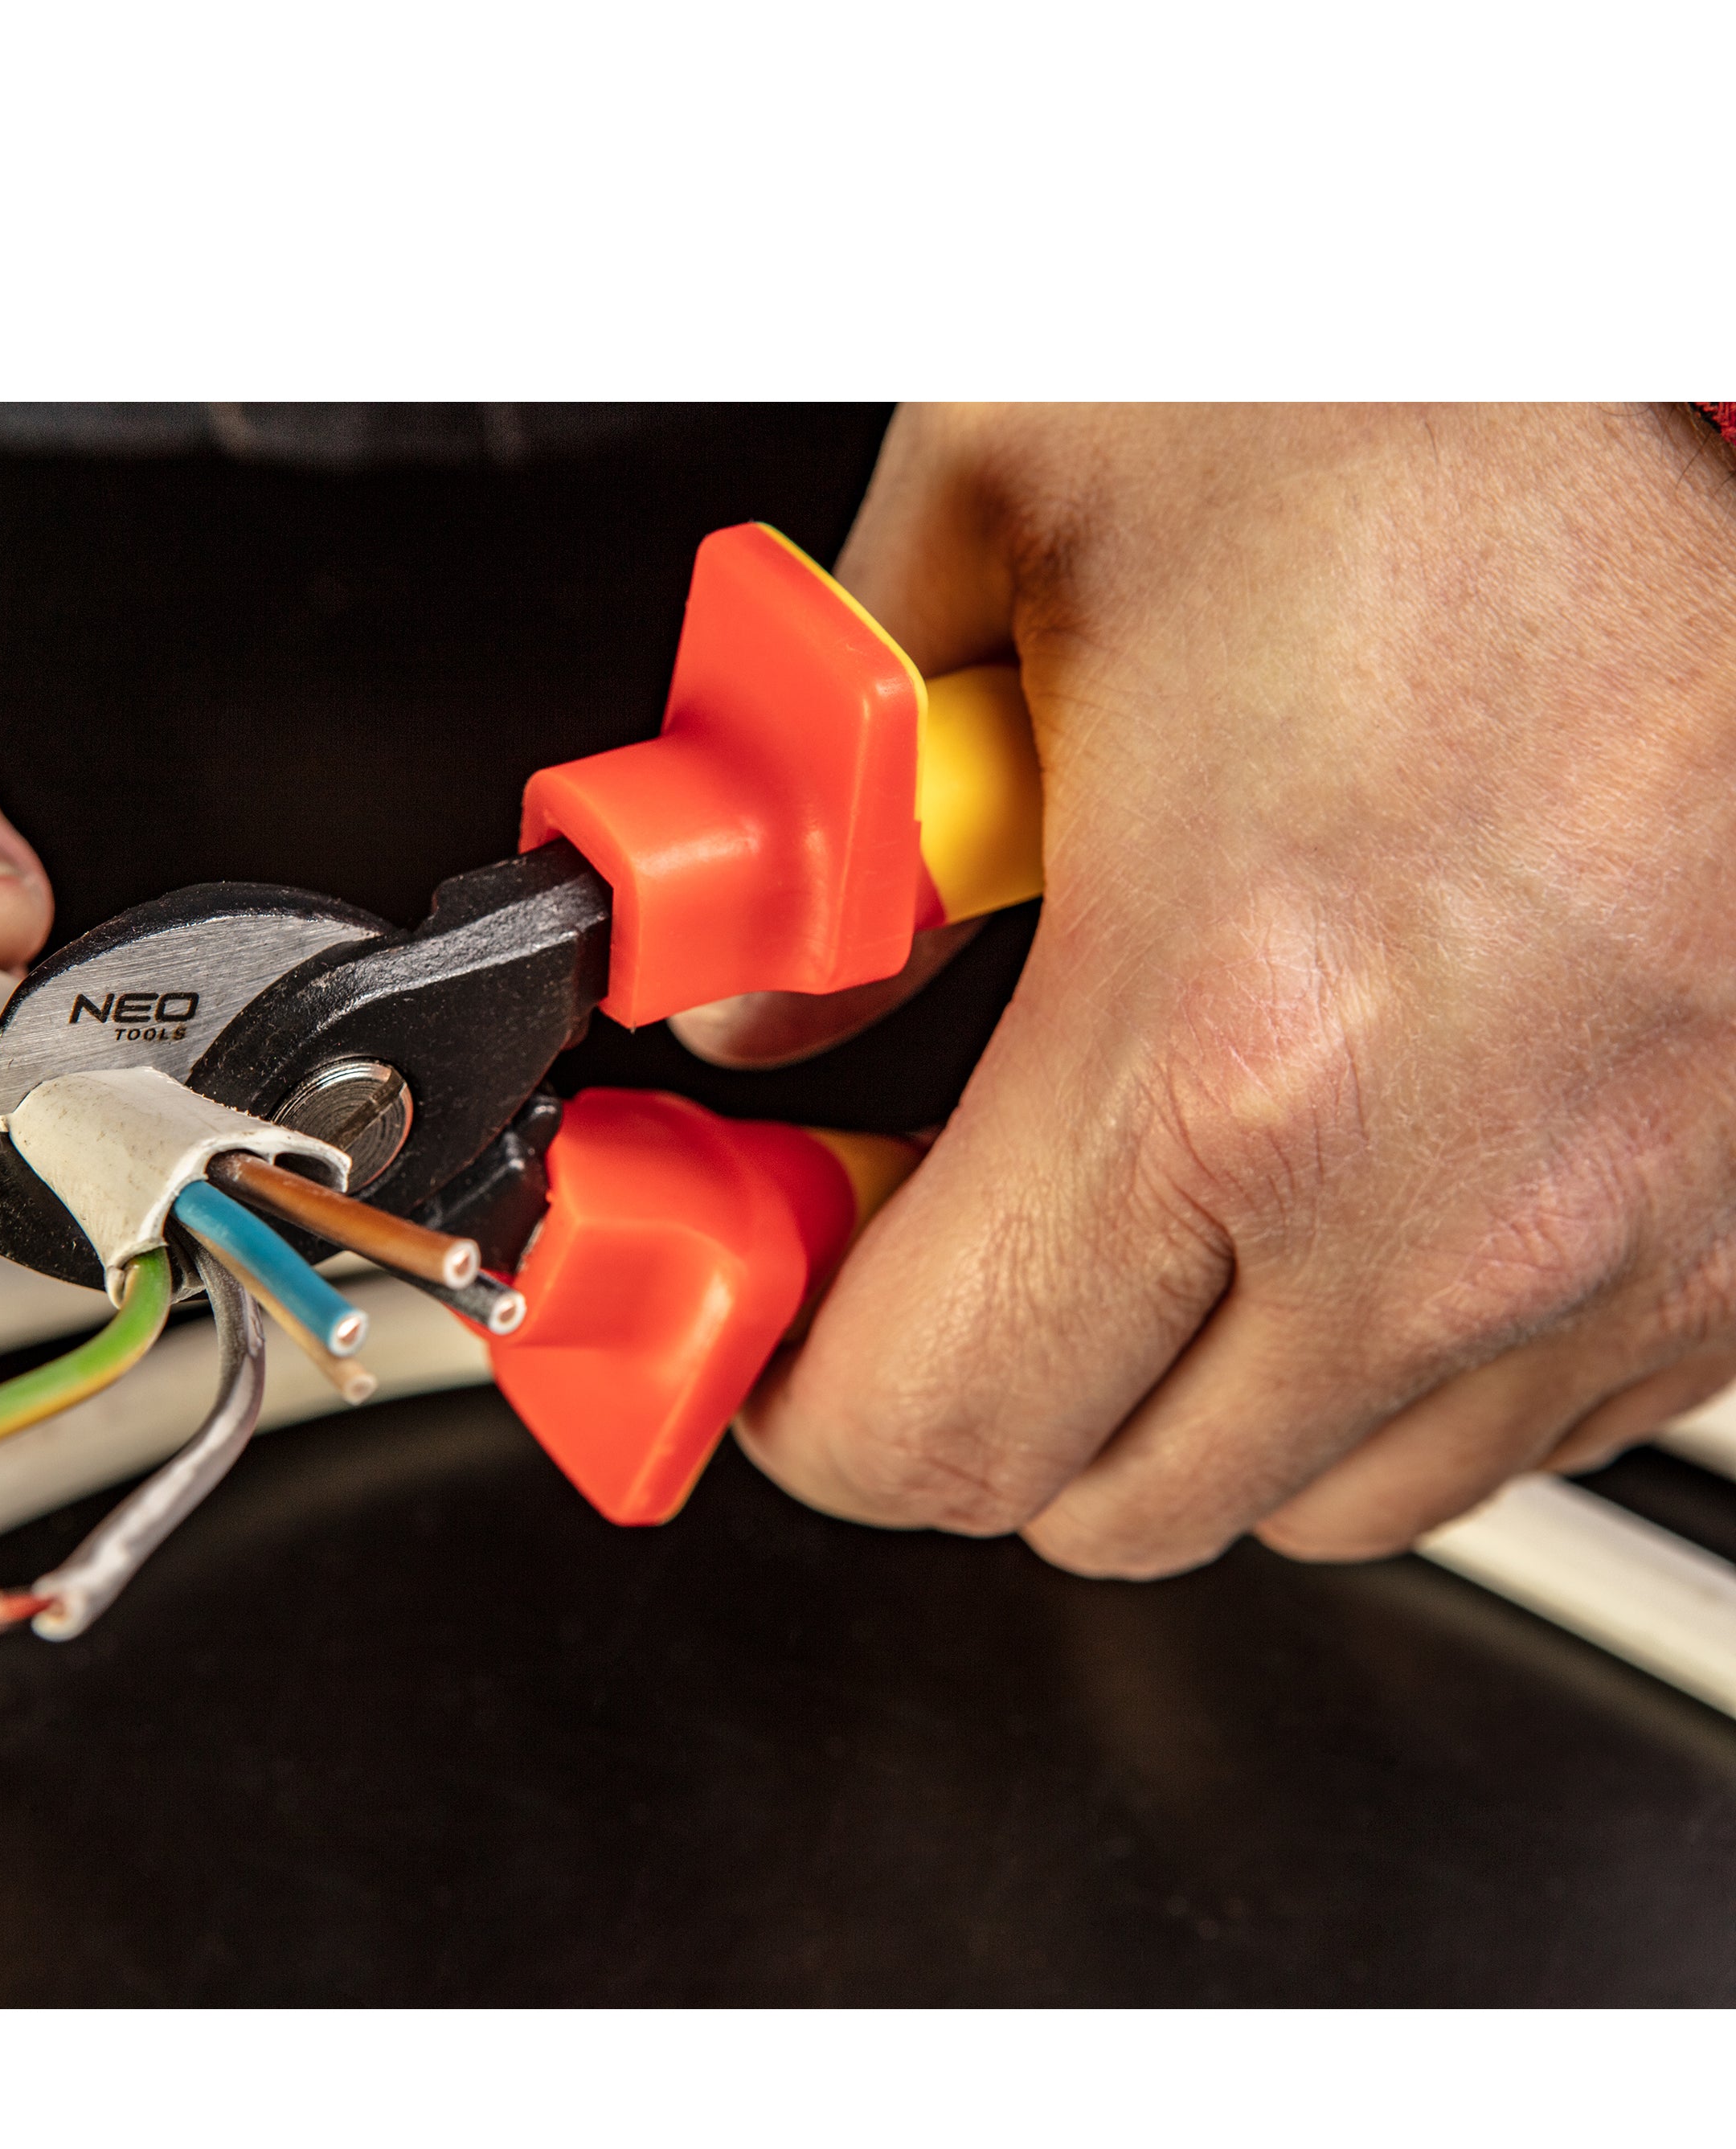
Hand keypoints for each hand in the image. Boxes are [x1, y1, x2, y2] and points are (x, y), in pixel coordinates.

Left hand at [699, 405, 1735, 1573]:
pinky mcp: (1723, 1260)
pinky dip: (1348, 1350)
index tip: (757, 1288)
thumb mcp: (1018, 513)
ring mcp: (1612, 1248)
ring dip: (1156, 1374)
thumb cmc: (1439, 417)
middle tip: (913, 1211)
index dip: (784, 1379)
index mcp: (1231, 1031)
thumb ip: (824, 807)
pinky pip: (1465, 1433)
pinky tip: (1325, 1162)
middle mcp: (1446, 1197)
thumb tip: (745, 1005)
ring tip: (1143, 1160)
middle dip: (950, 1375)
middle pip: (1082, 1496)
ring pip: (1278, 1496)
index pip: (916, 1419)